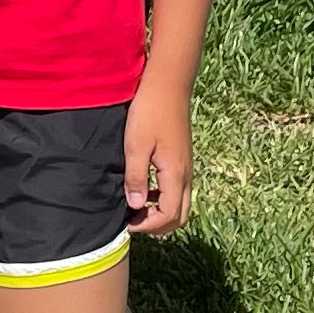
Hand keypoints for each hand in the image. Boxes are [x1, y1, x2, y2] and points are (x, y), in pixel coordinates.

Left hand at [124, 85, 193, 233]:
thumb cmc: (149, 112)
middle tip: (133, 222)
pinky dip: (163, 198)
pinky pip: (178, 190)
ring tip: (136, 208)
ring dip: (161, 213)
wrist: (168, 86)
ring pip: (181, 204)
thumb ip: (136, 178)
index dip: (147, 226)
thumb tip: (135, 206)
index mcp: (175, 174)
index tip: (127, 224)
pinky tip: (144, 189)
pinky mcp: (182, 160)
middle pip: (180, 216)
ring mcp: (186, 167)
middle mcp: (186, 175)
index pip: (168, 216)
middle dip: (158, 226)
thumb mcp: (135, 146)